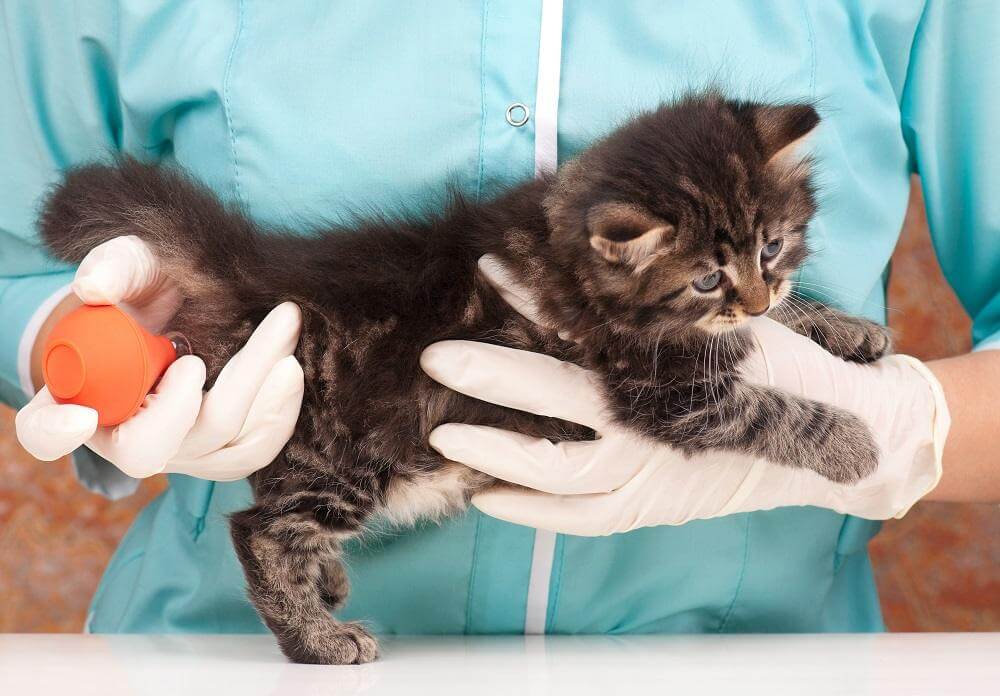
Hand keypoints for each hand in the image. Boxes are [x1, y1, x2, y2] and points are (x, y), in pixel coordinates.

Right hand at [16, 236, 303, 480]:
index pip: (46, 431)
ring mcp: (179, 450)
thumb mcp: (132, 264)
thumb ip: (115, 267)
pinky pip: (252, 452)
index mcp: (77, 394)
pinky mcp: (223, 451)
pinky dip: (277, 414)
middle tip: (199, 359)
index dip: (55, 432)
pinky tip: (288, 370)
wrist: (191, 304)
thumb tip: (98, 285)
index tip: (81, 416)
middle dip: (181, 406)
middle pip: (148, 448)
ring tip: (282, 352)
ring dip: (252, 403)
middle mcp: (125, 435)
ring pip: (213, 450)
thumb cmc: (150, 287)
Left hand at [418, 256, 949, 533]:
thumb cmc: (785, 366)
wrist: (845, 439)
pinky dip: (530, 511)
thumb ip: (668, 303)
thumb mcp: (732, 321)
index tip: (489, 268)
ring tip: (441, 432)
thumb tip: (603, 256)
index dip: (535, 296)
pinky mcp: (654, 509)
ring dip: (496, 452)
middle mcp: (658, 423)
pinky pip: (581, 520)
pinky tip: (482, 496)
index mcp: (678, 365)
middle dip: (491, 374)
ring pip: (558, 471)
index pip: (590, 325)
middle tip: (437, 355)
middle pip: (557, 399)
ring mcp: (654, 474)